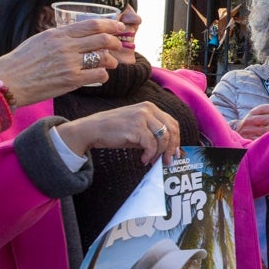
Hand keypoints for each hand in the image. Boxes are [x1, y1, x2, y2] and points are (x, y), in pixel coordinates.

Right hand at [0, 20, 124, 106]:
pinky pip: (98, 75)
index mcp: (58, 34)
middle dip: (115, 42)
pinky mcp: (71, 80)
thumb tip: (79, 34)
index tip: (120, 27)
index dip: (111, 25)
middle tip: (118, 46)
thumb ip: (60, 36)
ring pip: (103, 57)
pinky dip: (103, 75)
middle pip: (102, 39)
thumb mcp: (39, 40)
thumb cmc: (21, 62)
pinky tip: (100, 75)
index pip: (92, 25)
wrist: (7, 81)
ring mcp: (70, 63)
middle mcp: (66, 46)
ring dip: (111, 60)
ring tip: (110, 63)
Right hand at [55, 102, 181, 164]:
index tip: (175, 153)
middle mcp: (148, 109)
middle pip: (171, 130)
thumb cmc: (114, 130)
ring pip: (163, 138)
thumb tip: (168, 149)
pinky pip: (151, 145)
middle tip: (168, 161)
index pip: (172, 123)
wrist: (92, 129)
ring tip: (152, 161)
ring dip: (160, 153)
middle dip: (171, 148)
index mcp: (150, 107)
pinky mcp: (136, 127)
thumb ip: (152, 133)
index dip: (176, 139)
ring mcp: (142, 117)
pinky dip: (150, 155)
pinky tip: (143, 159)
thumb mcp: (137, 127)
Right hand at [236, 104, 268, 138]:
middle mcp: (249, 121)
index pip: (263, 108)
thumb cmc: (254, 123)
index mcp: (252, 113)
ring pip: (263, 131)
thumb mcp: (258, 115)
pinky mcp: (249, 140)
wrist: (239, 132)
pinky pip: (261, 140)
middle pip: (264, 119)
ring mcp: (248, 131)